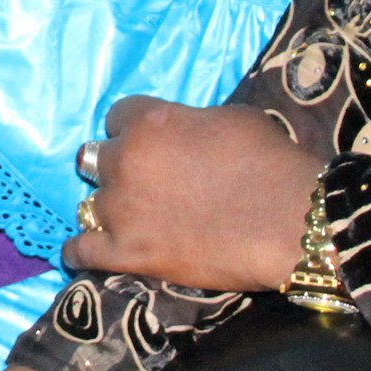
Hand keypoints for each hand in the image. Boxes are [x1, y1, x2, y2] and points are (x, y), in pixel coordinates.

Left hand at [68, 99, 318, 290]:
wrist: (290, 221)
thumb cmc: (270, 162)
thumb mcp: (230, 118)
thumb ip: (190, 123)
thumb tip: (185, 132)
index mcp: (148, 121)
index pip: (116, 115)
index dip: (133, 129)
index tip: (150, 143)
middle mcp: (124, 161)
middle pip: (96, 158)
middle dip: (119, 168)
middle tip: (146, 183)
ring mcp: (121, 209)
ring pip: (91, 203)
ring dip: (111, 208)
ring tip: (133, 220)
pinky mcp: (126, 254)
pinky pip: (81, 252)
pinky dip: (81, 252)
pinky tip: (87, 251)